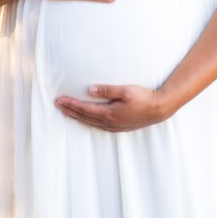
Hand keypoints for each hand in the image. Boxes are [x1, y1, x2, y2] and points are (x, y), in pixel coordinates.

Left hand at [54, 84, 168, 131]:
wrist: (159, 108)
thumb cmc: (143, 97)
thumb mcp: (125, 90)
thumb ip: (106, 90)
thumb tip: (90, 90)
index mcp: (109, 113)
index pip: (84, 109)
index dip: (71, 104)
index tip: (59, 100)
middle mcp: (109, 122)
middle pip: (84, 117)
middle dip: (70, 110)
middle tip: (57, 105)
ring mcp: (114, 126)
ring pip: (90, 122)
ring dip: (77, 117)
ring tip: (67, 112)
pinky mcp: (119, 127)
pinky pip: (98, 125)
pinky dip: (88, 121)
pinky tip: (86, 119)